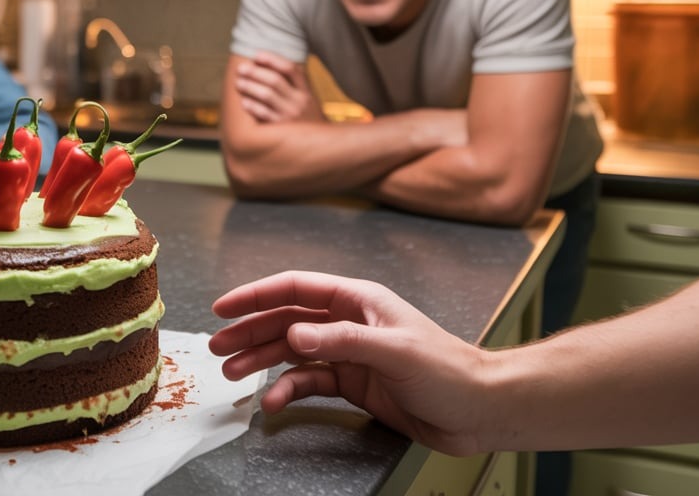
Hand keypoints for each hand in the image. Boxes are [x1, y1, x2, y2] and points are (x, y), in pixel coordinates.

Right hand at [209, 270, 492, 455]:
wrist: (480, 410)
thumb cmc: (449, 371)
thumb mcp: (394, 350)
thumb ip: (342, 340)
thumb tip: (293, 334)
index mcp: (357, 300)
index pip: (295, 288)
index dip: (255, 296)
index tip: (224, 307)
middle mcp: (348, 322)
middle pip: (285, 320)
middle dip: (249, 332)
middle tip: (218, 348)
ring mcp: (349, 353)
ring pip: (291, 352)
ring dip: (261, 362)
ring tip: (233, 375)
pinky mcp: (354, 382)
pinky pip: (309, 381)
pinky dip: (287, 390)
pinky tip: (273, 401)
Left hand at [233, 52, 325, 123]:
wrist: (320, 146)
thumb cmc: (306, 119)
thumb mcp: (307, 100)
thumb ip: (293, 85)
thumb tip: (268, 65)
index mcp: (306, 91)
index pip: (290, 69)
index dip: (272, 59)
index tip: (257, 55)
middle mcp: (300, 101)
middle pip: (275, 80)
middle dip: (255, 72)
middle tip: (241, 68)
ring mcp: (291, 115)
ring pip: (267, 95)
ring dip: (250, 86)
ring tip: (239, 83)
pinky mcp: (282, 129)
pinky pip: (264, 114)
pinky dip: (253, 106)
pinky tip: (244, 102)